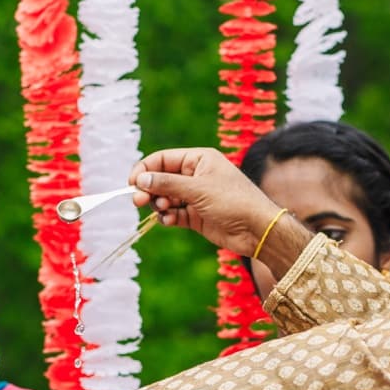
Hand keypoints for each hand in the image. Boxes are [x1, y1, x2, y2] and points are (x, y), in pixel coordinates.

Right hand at [128, 148, 286, 256]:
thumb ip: (167, 183)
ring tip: (164, 211)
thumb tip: (140, 179)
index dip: (145, 169)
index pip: (163, 159)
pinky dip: (168, 217)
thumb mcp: (198, 189)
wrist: (257, 230)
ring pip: (165, 198)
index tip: (132, 183)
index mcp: (199, 159)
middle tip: (139, 201)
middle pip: (161, 179)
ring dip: (159, 205)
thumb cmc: (233, 201)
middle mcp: (196, 175)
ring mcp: (195, 197)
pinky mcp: (196, 216)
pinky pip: (174, 214)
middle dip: (149, 190)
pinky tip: (169, 221)